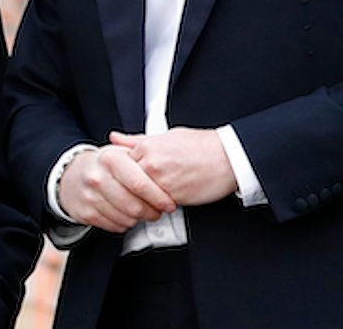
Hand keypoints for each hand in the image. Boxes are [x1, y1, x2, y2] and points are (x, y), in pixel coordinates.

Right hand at [58, 144, 176, 233]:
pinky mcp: (86, 214)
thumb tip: (166, 164)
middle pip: (134, 206)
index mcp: (111, 159)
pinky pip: (115, 226)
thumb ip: (143, 157)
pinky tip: (127, 214)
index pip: (140, 184)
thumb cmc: (104, 165)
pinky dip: (125, 224)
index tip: (169, 203)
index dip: (158, 197)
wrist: (72, 176)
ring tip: (143, 211)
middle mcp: (98, 177)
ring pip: (126, 219)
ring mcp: (90, 197)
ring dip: (140, 219)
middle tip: (158, 211)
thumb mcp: (120, 152)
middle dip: (152, 212)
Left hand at [110, 127, 236, 205]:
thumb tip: (115, 138)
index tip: (125, 178)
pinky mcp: (172, 198)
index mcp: (147, 146)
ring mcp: (161, 181)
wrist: (227, 157)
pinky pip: (156, 206)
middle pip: (126, 183)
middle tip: (136, 191)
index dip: (122, 174)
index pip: (120, 164)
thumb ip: (137, 140)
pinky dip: (157, 207)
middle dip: (129, 190)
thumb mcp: (167, 136)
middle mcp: (151, 163)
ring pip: (139, 197)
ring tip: (151, 197)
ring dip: (142, 200)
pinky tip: (163, 202)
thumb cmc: (202, 146)